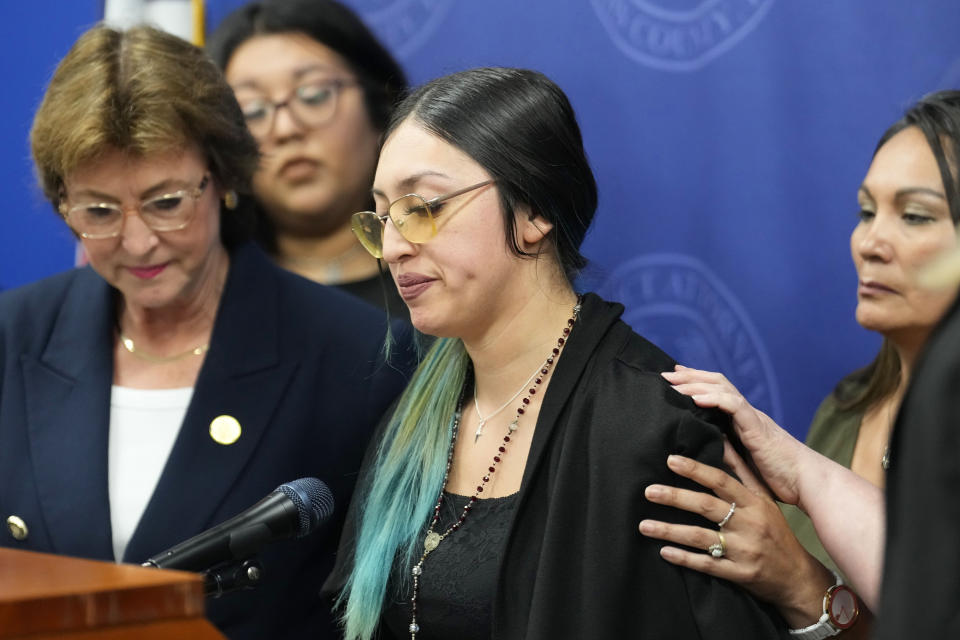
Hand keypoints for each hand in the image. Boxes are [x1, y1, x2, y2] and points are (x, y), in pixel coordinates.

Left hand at [638, 442, 834, 626]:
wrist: (798, 577)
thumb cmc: (776, 532)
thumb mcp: (765, 499)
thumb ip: (742, 471)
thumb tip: (724, 439)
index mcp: (754, 502)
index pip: (721, 481)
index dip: (696, 470)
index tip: (671, 460)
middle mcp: (749, 524)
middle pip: (707, 506)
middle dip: (675, 497)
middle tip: (648, 491)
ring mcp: (744, 550)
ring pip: (702, 537)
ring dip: (670, 531)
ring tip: (644, 525)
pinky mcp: (740, 574)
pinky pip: (707, 565)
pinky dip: (684, 558)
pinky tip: (664, 552)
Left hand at [661, 365, 804, 504]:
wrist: (807, 483)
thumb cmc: (778, 477)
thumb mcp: (744, 462)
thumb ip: (727, 451)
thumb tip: (703, 449)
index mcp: (742, 420)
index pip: (716, 391)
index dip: (695, 381)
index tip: (673, 378)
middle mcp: (747, 414)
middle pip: (716, 383)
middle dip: (690, 377)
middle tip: (665, 376)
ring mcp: (753, 418)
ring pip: (723, 389)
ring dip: (696, 384)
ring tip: (674, 384)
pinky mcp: (758, 429)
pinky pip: (735, 406)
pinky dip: (715, 399)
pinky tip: (696, 399)